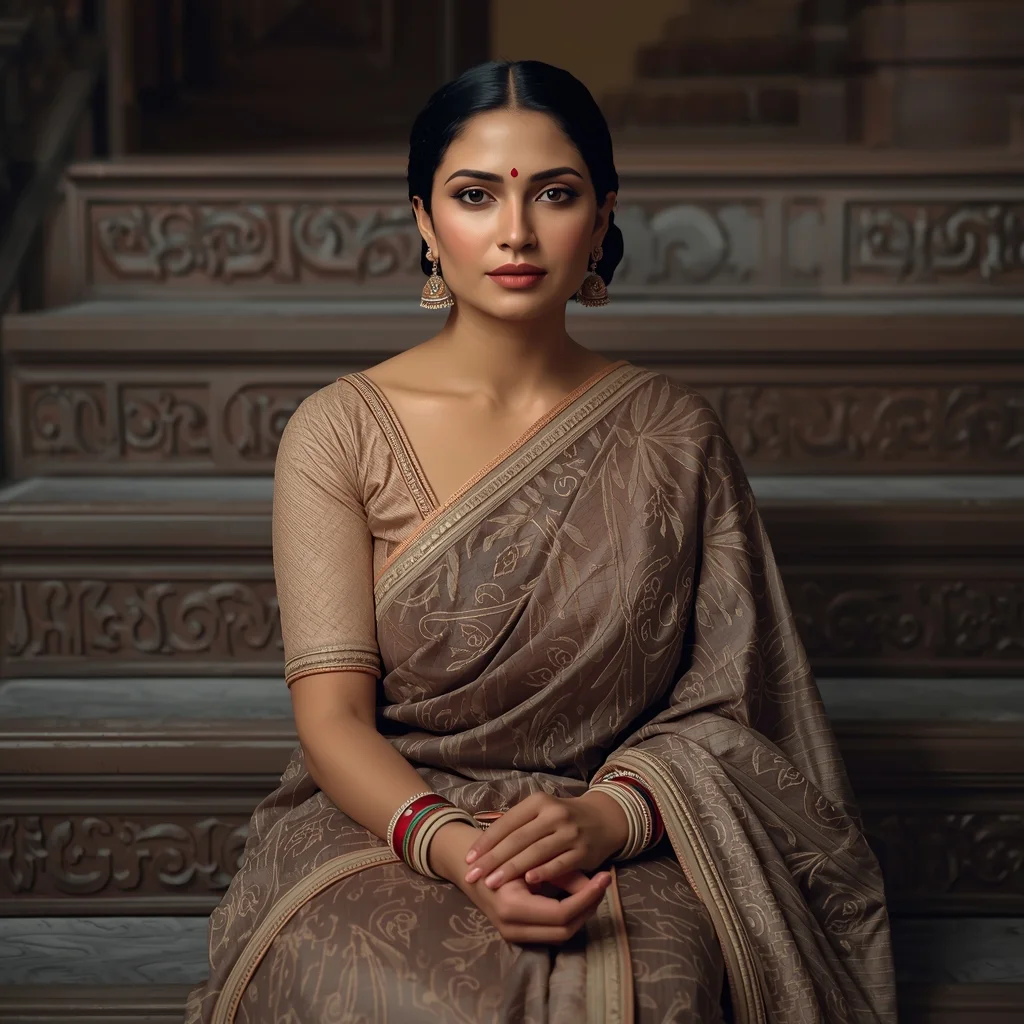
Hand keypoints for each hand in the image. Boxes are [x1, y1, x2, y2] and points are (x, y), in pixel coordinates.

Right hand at [429, 820, 610, 944]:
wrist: (464, 861)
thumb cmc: (494, 852)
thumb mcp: (527, 858)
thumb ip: (560, 873)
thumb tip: (595, 885)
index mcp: (512, 906)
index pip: (561, 914)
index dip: (587, 899)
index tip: (604, 878)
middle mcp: (511, 926)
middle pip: (563, 930)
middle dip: (588, 908)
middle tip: (604, 883)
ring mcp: (511, 933)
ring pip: (559, 934)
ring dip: (580, 913)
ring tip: (596, 889)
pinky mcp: (515, 932)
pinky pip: (549, 930)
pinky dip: (567, 916)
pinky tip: (579, 896)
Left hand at [461, 791, 627, 889]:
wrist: (603, 819)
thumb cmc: (562, 819)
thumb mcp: (539, 812)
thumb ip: (516, 825)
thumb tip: (481, 842)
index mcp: (538, 802)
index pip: (507, 823)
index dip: (486, 842)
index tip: (468, 859)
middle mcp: (554, 814)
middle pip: (517, 839)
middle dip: (492, 859)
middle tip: (473, 875)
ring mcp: (570, 832)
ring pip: (535, 852)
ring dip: (512, 869)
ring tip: (492, 883)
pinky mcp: (583, 850)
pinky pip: (560, 863)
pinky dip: (543, 872)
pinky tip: (528, 882)